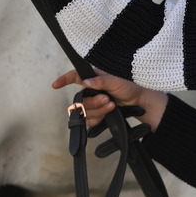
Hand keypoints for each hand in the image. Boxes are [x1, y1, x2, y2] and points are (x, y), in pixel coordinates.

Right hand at [52, 69, 167, 131]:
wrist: (139, 102)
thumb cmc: (129, 85)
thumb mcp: (116, 80)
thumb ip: (101, 81)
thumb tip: (85, 82)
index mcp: (94, 76)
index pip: (75, 76)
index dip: (64, 80)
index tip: (55, 85)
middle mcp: (91, 89)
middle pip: (80, 99)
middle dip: (93, 102)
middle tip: (108, 100)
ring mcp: (94, 102)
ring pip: (85, 111)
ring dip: (98, 110)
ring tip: (111, 106)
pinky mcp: (97, 113)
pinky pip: (89, 120)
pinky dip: (98, 118)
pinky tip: (108, 114)